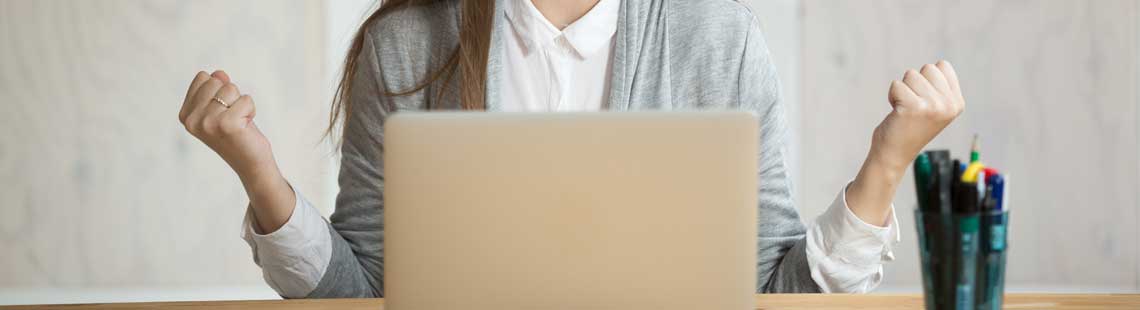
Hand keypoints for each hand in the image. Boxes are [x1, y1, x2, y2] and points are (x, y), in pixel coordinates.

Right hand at [178, 70, 294, 232]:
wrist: (250, 163)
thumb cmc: (237, 133)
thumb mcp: (222, 107)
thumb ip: (216, 88)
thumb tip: (219, 73)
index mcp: (185, 114)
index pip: (203, 77)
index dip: (219, 90)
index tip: (222, 111)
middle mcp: (192, 120)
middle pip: (215, 80)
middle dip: (231, 96)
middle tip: (233, 118)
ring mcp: (207, 123)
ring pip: (231, 88)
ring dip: (242, 103)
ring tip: (240, 122)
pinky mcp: (226, 125)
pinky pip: (246, 99)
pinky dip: (251, 109)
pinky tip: (246, 126)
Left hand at [871, 60, 964, 169]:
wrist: (894, 154)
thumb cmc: (910, 127)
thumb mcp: (935, 107)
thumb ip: (940, 88)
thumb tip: (940, 65)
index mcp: (957, 103)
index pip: (942, 66)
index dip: (927, 79)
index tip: (924, 100)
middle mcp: (949, 105)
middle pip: (927, 68)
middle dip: (914, 83)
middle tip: (912, 106)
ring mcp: (933, 106)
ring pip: (911, 74)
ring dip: (902, 90)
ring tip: (905, 110)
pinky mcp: (913, 107)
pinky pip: (896, 85)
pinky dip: (892, 96)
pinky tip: (897, 113)